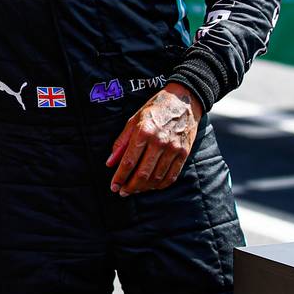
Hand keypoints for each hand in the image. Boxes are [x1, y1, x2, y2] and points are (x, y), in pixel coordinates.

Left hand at [106, 82, 202, 196]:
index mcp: (144, 132)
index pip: (129, 161)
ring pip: (157, 177)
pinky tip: (152, 187)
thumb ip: (121, 143)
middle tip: (123, 192)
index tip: (113, 186)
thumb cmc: (154, 109)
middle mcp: (159, 142)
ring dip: (144, 188)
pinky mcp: (184, 153)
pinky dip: (160, 185)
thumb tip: (110, 163)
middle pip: (143, 173)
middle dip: (130, 186)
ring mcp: (173, 148)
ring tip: (135, 190)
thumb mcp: (133, 121)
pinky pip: (172, 175)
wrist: (183, 101)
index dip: (120, 177)